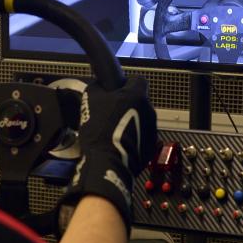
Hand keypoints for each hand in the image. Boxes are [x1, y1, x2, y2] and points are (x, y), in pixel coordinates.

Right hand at [58, 76, 157, 233]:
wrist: (108, 162)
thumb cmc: (100, 131)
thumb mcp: (90, 100)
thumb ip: (98, 87)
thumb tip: (100, 85)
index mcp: (136, 95)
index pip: (137, 80)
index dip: (125, 84)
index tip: (116, 91)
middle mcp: (149, 110)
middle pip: (139, 101)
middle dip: (127, 105)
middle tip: (110, 112)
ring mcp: (152, 129)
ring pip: (141, 119)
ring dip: (130, 121)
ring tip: (112, 130)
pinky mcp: (150, 146)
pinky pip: (141, 136)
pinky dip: (132, 137)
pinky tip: (118, 142)